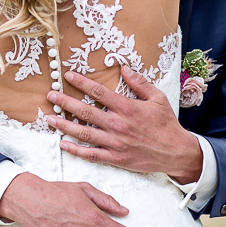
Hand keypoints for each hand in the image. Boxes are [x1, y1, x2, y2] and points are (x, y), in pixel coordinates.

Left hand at [45, 66, 203, 183]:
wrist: (176, 152)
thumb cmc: (167, 124)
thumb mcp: (157, 98)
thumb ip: (139, 83)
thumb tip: (124, 68)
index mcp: (127, 108)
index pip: (99, 93)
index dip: (82, 83)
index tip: (68, 76)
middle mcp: (118, 125)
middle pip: (85, 112)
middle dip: (65, 103)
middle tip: (50, 96)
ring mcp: (115, 143)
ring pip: (84, 133)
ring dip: (64, 126)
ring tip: (49, 119)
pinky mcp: (116, 158)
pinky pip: (91, 154)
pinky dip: (76, 150)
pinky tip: (63, 144)